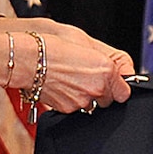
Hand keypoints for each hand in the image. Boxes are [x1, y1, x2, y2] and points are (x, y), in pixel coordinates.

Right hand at [16, 21, 132, 112]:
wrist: (27, 59)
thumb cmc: (53, 46)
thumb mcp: (87, 43)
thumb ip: (110, 60)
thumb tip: (123, 75)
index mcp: (106, 71)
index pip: (125, 93)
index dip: (117, 87)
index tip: (111, 82)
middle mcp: (97, 88)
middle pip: (109, 101)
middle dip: (101, 92)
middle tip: (85, 77)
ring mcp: (82, 101)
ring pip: (92, 106)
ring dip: (86, 97)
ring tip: (71, 81)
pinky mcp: (68, 109)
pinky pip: (76, 109)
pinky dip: (71, 101)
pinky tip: (62, 87)